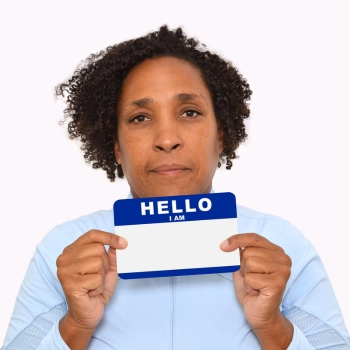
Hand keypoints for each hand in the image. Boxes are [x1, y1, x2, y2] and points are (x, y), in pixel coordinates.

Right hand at [56, 229, 126, 348]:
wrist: (87, 314)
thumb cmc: (96, 288)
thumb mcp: (107, 267)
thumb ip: (111, 253)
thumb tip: (119, 241)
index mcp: (72, 250)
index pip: (92, 235)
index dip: (109, 237)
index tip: (124, 243)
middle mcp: (64, 258)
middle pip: (97, 248)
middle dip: (105, 263)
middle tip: (99, 275)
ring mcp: (65, 271)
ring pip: (98, 262)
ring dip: (102, 276)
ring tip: (95, 284)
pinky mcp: (69, 284)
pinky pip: (96, 278)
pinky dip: (99, 286)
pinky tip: (92, 292)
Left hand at [220, 233, 292, 348]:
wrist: (260, 314)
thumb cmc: (252, 289)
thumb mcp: (243, 267)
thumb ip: (239, 253)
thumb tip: (226, 244)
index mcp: (275, 250)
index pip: (254, 238)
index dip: (237, 239)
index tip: (223, 246)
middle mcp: (283, 258)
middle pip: (249, 251)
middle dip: (243, 266)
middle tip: (251, 278)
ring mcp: (283, 270)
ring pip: (250, 262)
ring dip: (247, 276)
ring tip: (254, 285)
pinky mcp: (278, 283)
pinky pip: (251, 277)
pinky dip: (249, 285)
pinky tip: (257, 291)